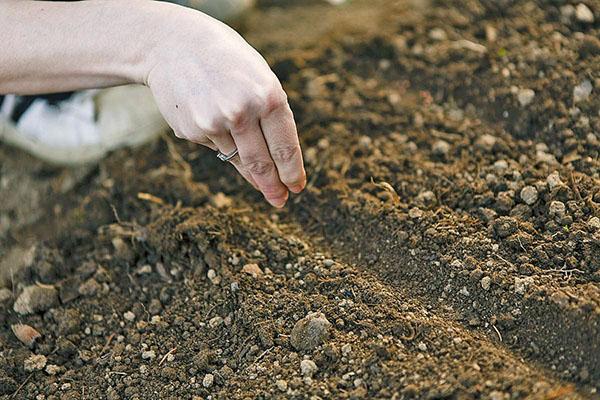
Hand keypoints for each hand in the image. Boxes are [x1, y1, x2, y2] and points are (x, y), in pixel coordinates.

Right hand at [144, 6, 305, 207]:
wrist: (171, 45)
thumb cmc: (227, 63)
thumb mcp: (259, 80)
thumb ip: (271, 116)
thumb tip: (276, 162)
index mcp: (268, 96)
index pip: (285, 148)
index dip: (292, 173)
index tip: (296, 188)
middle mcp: (242, 112)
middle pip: (262, 164)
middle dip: (273, 187)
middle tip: (279, 201)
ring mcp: (214, 123)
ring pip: (238, 160)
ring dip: (248, 167)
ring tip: (251, 163)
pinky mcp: (191, 131)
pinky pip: (215, 146)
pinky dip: (219, 139)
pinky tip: (210, 115)